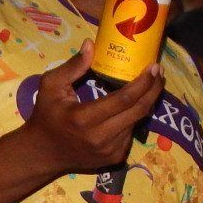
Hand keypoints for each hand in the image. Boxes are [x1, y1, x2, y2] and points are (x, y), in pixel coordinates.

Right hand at [27, 39, 164, 172]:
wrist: (43, 153)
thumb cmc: (46, 115)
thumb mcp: (50, 86)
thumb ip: (72, 66)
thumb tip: (92, 44)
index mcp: (84, 118)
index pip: (124, 99)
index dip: (143, 83)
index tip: (154, 68)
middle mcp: (100, 137)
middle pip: (138, 111)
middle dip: (153, 90)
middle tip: (158, 74)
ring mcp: (110, 150)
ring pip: (136, 122)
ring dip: (145, 103)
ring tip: (149, 86)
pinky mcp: (115, 158)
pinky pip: (130, 133)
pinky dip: (133, 118)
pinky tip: (131, 106)